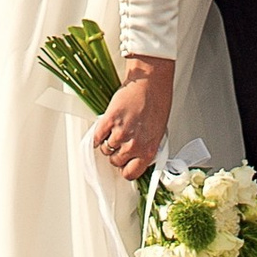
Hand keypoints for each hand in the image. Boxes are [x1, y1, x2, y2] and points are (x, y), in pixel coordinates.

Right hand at [92, 55, 174, 179]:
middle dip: (117, 153)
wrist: (151, 82)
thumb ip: (146, 147)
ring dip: (108, 142)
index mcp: (148, 150)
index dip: (126, 168)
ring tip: (116, 130)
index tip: (124, 163)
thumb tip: (137, 156)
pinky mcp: (109, 120)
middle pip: (116, 161)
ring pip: (106, 149)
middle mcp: (134, 145)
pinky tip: (104, 129)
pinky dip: (98, 135)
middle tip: (121, 142)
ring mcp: (120, 133)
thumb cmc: (158, 102)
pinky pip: (97, 136)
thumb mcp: (158, 132)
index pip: (131, 173)